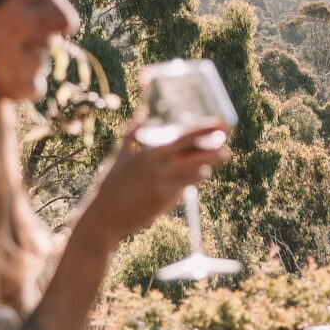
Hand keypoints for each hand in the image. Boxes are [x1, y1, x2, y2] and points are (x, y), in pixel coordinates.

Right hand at [71, 120, 229, 251]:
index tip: (222, 124)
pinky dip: (192, 182)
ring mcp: (165, 185)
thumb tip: (141, 111)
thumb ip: (133, 133)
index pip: (186, 137)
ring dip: (206, 168)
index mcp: (152, 151)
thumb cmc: (110, 185)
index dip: (207, 129)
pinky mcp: (166, 201)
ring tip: (214, 161)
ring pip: (197, 173)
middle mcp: (161, 166)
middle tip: (226, 149)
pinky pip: (186, 188)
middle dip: (217, 151)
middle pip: (199, 155)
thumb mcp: (120, 155)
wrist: (104, 218)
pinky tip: (195, 178)